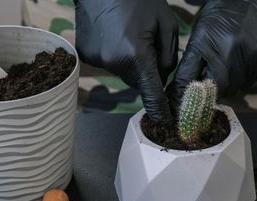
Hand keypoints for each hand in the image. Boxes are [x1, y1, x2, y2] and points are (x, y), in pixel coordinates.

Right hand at [75, 0, 177, 120]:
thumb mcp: (166, 23)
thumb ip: (169, 57)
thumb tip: (162, 79)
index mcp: (137, 54)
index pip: (152, 92)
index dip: (160, 109)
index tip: (164, 121)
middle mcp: (115, 62)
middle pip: (139, 81)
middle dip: (147, 72)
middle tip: (148, 47)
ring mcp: (97, 60)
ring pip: (123, 73)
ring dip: (130, 63)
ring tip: (129, 36)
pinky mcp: (86, 55)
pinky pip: (108, 64)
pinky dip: (114, 55)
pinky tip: (114, 34)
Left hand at [167, 0, 256, 115]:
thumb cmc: (220, 17)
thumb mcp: (198, 39)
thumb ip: (188, 70)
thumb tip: (177, 96)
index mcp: (219, 57)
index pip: (205, 93)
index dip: (197, 98)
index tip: (191, 100)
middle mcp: (239, 62)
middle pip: (223, 92)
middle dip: (213, 89)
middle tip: (209, 76)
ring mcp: (256, 62)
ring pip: (239, 87)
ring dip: (229, 82)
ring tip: (226, 62)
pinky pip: (252, 78)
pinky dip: (243, 74)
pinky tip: (240, 59)